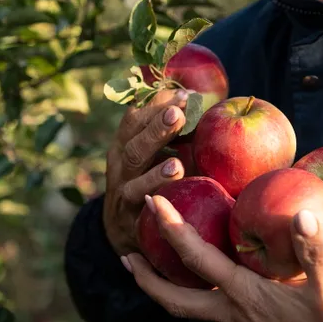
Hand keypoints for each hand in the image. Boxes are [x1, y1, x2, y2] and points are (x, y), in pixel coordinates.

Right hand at [103, 89, 188, 255]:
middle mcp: (120, 164)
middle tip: (179, 115)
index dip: (158, 105)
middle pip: (133, 143)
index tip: (184, 94)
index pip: (136, 118)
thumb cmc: (150, 177)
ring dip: (155, 173)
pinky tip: (170, 201)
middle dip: (156, 128)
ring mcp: (122, 192)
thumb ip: (175, 131)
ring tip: (176, 165)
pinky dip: (155, 204)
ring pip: (134, 181)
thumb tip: (202, 100)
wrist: (124, 226)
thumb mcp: (156, 151)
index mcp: (126, 142)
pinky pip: (141, 210)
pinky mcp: (130, 219)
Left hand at [123, 195, 322, 321]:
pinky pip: (214, 316)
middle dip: (145, 276)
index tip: (151, 201)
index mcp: (244, 296)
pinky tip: (217, 285)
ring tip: (162, 264)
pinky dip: (205, 297)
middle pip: (173, 298)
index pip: (196, 258)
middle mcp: (229, 316)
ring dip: (172, 287)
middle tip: (125, 254)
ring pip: (193, 308)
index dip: (171, 227)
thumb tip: (302, 212)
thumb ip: (314, 250)